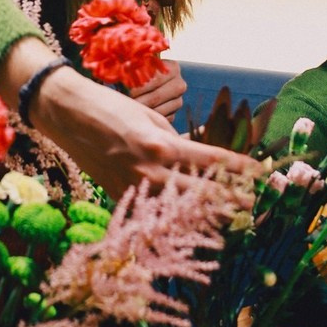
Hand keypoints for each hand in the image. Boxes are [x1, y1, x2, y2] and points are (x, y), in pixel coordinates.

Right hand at [34, 65, 261, 200]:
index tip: (260, 172)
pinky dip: (171, 214)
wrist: (66, 115)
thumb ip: (173, 140)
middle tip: (252, 204)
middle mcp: (150, 170)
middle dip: (230, 199)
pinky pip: (152, 209)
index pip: (211, 160)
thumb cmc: (109, 107)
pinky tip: (187, 219)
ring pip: (177, 210)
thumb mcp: (149, 117)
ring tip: (227, 218)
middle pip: (201, 193)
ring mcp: (133, 188)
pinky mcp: (119, 197)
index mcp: (161, 145)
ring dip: (203, 214)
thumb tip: (194, 156)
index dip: (239, 168)